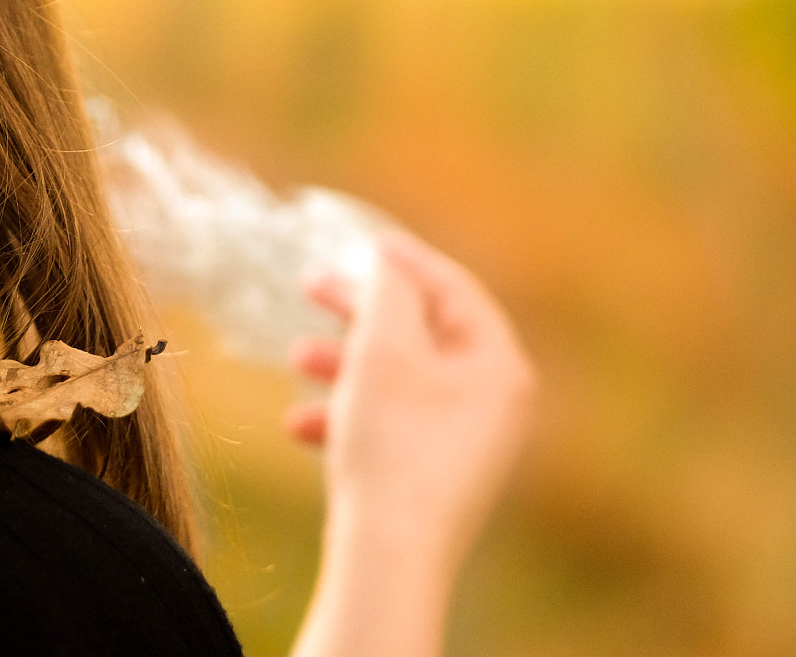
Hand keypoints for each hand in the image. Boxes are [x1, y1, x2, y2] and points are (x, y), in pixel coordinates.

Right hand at [285, 229, 536, 656]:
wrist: (390, 555)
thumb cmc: (394, 444)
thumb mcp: (385, 347)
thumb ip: (388, 290)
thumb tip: (389, 262)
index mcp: (498, 366)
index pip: (454, 290)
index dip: (404, 259)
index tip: (360, 240)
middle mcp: (492, 404)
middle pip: (422, 334)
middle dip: (360, 312)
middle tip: (309, 285)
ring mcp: (465, 444)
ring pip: (399, 381)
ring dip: (343, 363)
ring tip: (296, 357)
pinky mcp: (432, 477)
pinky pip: (390, 427)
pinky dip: (347, 415)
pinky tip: (300, 425)